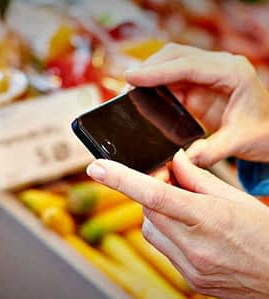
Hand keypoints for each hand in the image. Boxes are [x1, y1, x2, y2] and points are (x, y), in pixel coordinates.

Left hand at [86, 152, 268, 298]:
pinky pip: (164, 250)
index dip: (120, 179)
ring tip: (184, 212)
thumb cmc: (263, 232)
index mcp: (206, 218)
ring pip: (150, 231)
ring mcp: (190, 267)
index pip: (154, 194)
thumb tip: (174, 162)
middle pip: (147, 211)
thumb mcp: (233, 196)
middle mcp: (193, 246)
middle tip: (173, 186)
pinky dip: (168, 234)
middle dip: (151, 194)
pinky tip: (189, 233)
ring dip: (158, 215)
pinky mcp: (189, 280)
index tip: (96, 168)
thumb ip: (197, 178)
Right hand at [125, 43, 268, 166]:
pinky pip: (173, 81)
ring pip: (171, 65)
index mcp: (233, 73)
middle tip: (127, 85)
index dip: (157, 71)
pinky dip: (157, 87)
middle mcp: (219, 67)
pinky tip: (146, 98)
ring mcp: (208, 74)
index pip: (188, 66)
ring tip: (131, 92)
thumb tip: (183, 159)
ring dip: (151, 76)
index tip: (131, 77)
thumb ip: (212, 151)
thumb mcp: (239, 142)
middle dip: (150, 68)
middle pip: (176, 56)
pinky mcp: (199, 86)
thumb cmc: (261, 132)